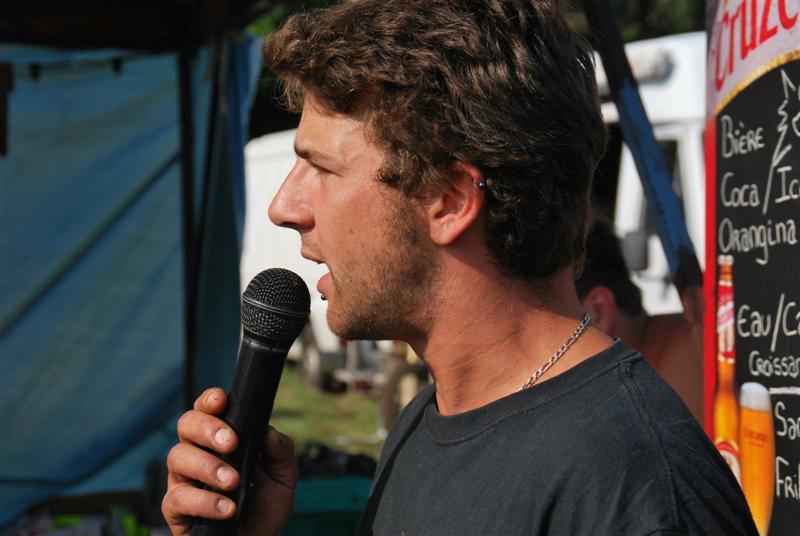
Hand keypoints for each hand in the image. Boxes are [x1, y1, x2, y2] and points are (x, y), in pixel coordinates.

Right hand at [162, 387, 297, 535]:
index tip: (222, 401)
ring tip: (232, 482)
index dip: (210, 400)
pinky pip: (178, 497)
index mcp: (220, 439)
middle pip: (187, 424)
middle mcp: (198, 453)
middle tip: (231, 443)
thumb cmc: (264, 506)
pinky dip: (205, 501)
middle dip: (208, 428)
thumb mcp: (283, 478)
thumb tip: (269, 431)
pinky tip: (226, 508)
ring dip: (208, 466)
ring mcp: (184, 479)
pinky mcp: (176, 508)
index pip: (207, 409)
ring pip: (178, 456)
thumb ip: (280, 452)